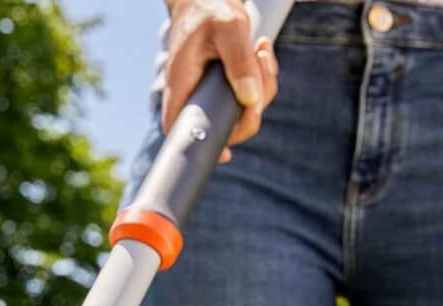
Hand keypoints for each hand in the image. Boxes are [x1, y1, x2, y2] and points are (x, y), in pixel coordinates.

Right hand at [163, 0, 279, 161]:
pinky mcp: (224, 88)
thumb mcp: (229, 28)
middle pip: (220, 125)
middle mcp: (193, 94)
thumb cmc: (210, 9)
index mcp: (182, 84)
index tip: (225, 154)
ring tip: (261, 51)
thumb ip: (239, 63)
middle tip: (261, 68)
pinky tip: (261, 51)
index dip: (198, 145)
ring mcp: (209, 94)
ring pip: (240, 111)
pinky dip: (263, 77)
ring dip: (262, 85)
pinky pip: (249, 96)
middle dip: (250, 107)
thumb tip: (250, 99)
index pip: (179, 127)